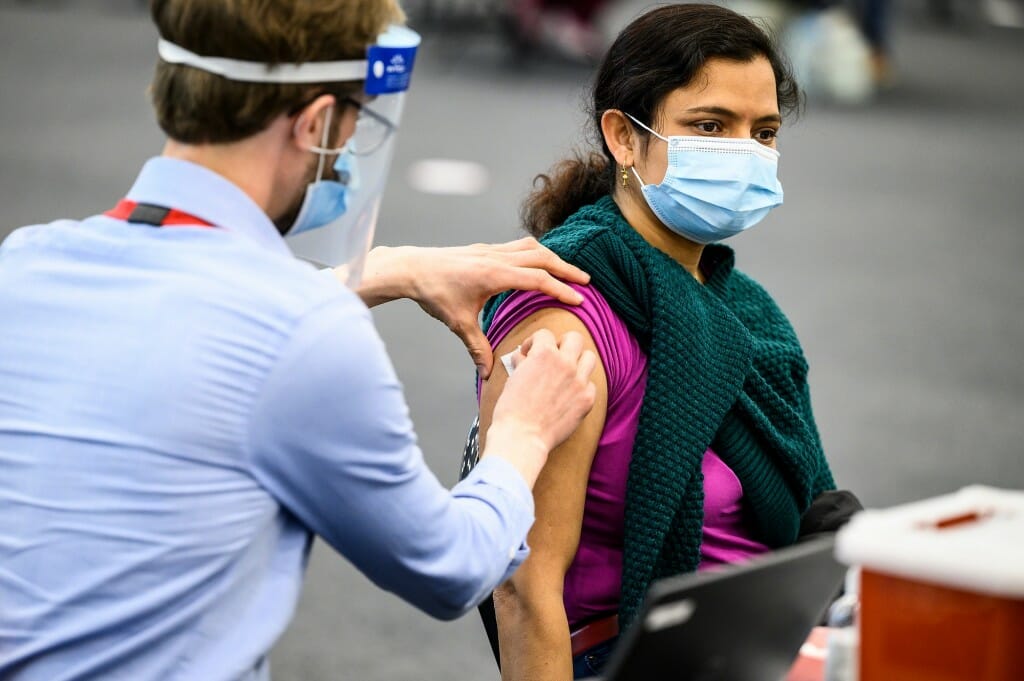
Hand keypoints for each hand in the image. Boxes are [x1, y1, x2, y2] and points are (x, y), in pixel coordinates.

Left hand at [354, 239, 589, 378]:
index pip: (537, 280)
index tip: (579, 300)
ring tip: (569, 271)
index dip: (561, 289)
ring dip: (553, 258)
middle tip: (587, 281)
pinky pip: (519, 246)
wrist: (411, 268)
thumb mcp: (458, 323)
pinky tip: (540, 264)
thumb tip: (488, 373)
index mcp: (494, 275)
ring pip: (532, 248)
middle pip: (542, 258)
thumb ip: (478, 347)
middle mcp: (496, 257)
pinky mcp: (485, 249)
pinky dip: (536, 253)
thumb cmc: (434, 294)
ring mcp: (491, 250)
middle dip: (566, 269)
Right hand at [484, 329, 596, 485]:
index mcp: (544, 354)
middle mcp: (565, 363)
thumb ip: (523, 363)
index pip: (545, 334)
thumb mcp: (513, 378)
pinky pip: (591, 384)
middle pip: (574, 338)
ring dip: (578, 361)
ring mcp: (579, 381)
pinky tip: (570, 394)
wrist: (522, 437)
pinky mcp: (586, 399)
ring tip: (567, 372)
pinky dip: (581, 386)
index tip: (530, 353)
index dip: (534, 342)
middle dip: (562, 344)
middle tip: (555, 356)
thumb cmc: (511, 409)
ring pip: (589, 358)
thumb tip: (525, 357)